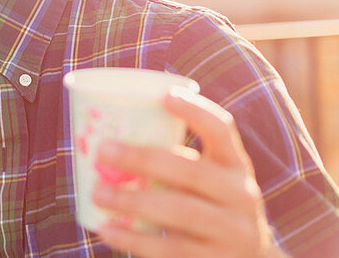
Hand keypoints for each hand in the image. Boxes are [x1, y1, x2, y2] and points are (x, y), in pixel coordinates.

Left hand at [91, 88, 287, 257]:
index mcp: (235, 165)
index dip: (196, 111)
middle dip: (142, 159)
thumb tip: (103, 140)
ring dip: (132, 201)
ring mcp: (233, 232)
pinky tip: (105, 230)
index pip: (222, 129)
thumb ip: (175, 162)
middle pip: (190, 171)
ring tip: (97, 192)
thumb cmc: (211, 206)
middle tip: (103, 151)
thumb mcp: (209, 179)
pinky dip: (133, 240)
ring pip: (179, 212)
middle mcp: (242, 195)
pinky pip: (170, 249)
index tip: (163, 96)